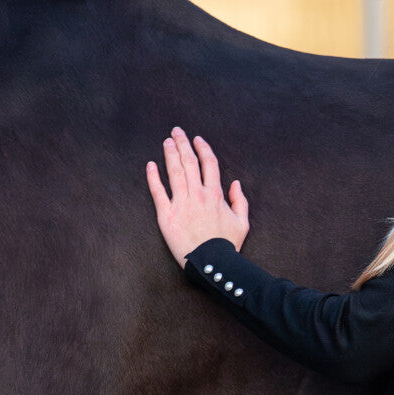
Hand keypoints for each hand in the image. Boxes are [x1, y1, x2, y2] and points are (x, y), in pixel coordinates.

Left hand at [147, 127, 249, 268]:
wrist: (211, 263)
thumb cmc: (227, 245)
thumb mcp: (243, 222)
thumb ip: (240, 201)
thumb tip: (235, 183)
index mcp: (215, 194)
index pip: (208, 163)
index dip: (202, 148)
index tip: (197, 139)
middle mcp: (197, 194)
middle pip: (189, 162)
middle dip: (182, 143)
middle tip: (177, 131)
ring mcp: (181, 203)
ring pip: (174, 172)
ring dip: (170, 154)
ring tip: (166, 142)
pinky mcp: (166, 215)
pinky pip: (158, 191)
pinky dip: (153, 177)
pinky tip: (151, 165)